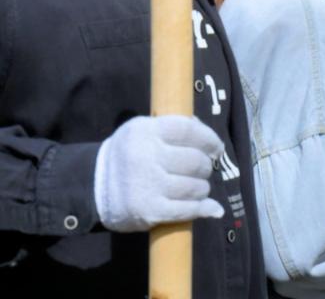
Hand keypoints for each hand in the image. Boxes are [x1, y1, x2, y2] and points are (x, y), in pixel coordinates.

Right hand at [93, 115, 225, 231]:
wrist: (92, 187)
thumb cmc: (127, 155)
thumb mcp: (142, 131)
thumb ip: (173, 129)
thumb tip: (210, 139)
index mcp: (145, 131)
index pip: (188, 130)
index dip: (209, 139)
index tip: (216, 148)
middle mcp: (145, 156)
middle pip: (195, 160)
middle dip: (205, 167)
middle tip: (201, 171)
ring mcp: (147, 185)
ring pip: (194, 186)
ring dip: (202, 188)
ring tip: (197, 188)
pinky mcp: (148, 210)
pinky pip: (187, 209)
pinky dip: (204, 209)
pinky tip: (211, 208)